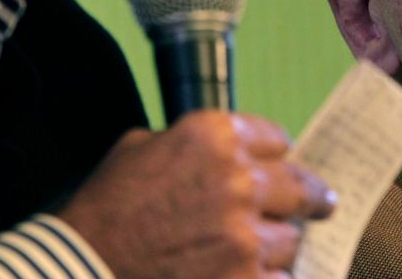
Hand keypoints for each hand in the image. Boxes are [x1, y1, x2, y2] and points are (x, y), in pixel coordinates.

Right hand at [59, 111, 334, 278]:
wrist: (82, 268)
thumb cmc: (103, 213)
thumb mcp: (138, 150)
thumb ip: (187, 145)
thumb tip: (215, 155)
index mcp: (212, 137)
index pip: (276, 139)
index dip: (275, 154)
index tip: (280, 165)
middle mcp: (237, 180)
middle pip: (299, 185)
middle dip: (309, 196)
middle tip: (320, 203)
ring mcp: (245, 235)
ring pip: (290, 240)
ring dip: (276, 248)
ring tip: (254, 255)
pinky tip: (248, 277)